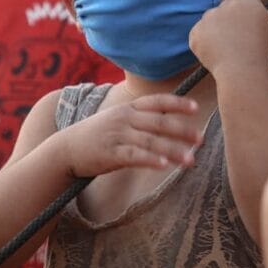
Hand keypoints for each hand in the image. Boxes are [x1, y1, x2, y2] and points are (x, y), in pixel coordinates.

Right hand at [58, 93, 201, 177]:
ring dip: (173, 151)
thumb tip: (169, 119)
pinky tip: (164, 165)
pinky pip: (134, 155)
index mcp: (128, 108)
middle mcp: (125, 118)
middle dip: (182, 130)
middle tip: (201, 139)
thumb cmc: (98, 135)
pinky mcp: (110, 153)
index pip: (157, 101)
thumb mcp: (118, 118)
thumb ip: (140, 117)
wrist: (66, 148)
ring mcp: (118, 135)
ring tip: (191, 160)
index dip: (177, 103)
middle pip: (159, 122)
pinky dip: (151, 159)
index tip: (195, 107)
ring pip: (151, 141)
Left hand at [189, 0, 267, 77]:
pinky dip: (203, 42)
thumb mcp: (264, 24)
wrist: (241, 71)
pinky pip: (199, 33)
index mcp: (248, 2)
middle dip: (226, 18)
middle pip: (224, 6)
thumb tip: (242, 1)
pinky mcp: (197, 31)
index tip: (244, 24)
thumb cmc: (257, 52)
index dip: (243, 11)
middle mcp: (227, 5)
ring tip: (226, 49)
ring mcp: (210, 17)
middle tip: (234, 39)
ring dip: (214, 29)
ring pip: (210, 19)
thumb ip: (252, 10)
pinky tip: (215, 53)